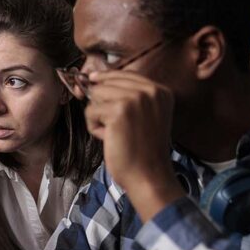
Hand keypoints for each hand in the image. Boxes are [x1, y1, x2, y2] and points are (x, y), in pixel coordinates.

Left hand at [85, 71, 183, 220]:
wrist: (148, 175)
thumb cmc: (142, 150)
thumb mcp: (145, 115)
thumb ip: (129, 96)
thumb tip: (94, 79)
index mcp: (159, 90)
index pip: (123, 73)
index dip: (105, 78)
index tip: (92, 78)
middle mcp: (149, 90)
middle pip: (106, 82)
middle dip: (102, 103)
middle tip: (114, 126)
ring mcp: (134, 99)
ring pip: (96, 95)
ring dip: (98, 116)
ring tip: (113, 133)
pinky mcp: (118, 111)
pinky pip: (90, 111)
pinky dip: (94, 127)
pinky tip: (109, 139)